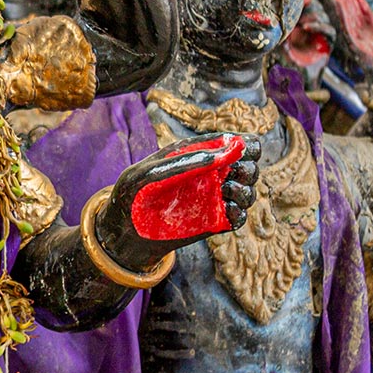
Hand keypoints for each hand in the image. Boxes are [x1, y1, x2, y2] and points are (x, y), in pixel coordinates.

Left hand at [100, 133, 259, 271]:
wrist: (124, 229)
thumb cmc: (133, 192)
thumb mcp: (152, 172)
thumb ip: (186, 161)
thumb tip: (225, 152)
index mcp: (199, 154)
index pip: (236, 143)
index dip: (247, 144)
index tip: (243, 150)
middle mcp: (210, 175)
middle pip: (249, 167)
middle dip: (249, 169)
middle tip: (234, 174)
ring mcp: (212, 199)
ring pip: (247, 191)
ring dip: (246, 191)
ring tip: (227, 192)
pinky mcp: (213, 222)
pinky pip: (238, 217)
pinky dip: (239, 214)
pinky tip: (227, 212)